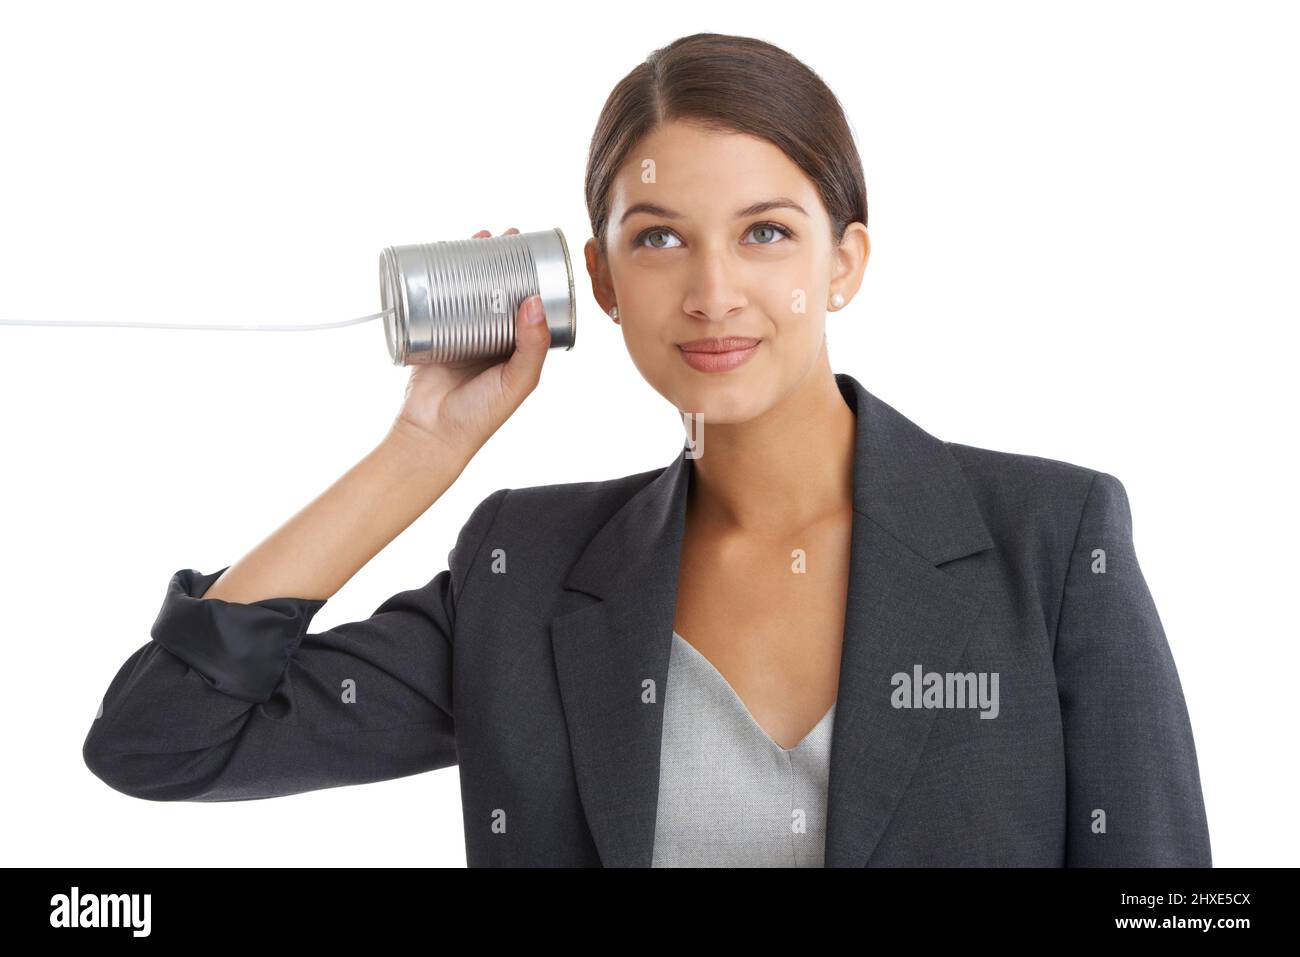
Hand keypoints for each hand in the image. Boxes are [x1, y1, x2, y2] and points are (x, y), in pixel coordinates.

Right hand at [391, 227, 550, 459]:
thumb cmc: (480, 417)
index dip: (531, 277)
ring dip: (470, 263)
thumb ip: (531, 347)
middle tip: (505, 235)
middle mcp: (490, 337)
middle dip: (500, 260)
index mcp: (516, 347)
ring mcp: (460, 333)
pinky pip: (434, 301)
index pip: (528, 304)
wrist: (431, 434)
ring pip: (467, 290)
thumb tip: (535, 300)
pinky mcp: (429, 334)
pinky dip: (437, 279)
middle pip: (497, 289)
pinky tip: (439, 258)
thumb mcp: (516, 382)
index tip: (534, 251)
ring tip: (476, 238)